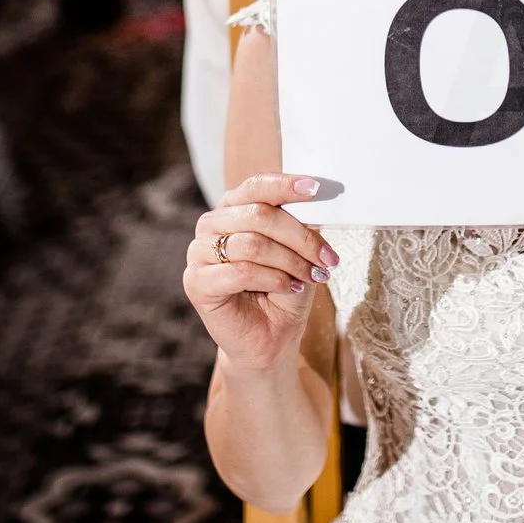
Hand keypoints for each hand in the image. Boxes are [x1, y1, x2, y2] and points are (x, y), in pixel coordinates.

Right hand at [183, 173, 337, 374]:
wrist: (270, 337)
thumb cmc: (284, 290)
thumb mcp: (299, 251)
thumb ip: (301, 223)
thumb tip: (316, 198)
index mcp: (233, 208)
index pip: (256, 186)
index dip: (285, 185)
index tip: (316, 188)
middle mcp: (211, 225)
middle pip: (259, 215)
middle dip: (301, 237)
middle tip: (327, 258)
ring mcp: (198, 253)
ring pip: (253, 244)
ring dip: (291, 261)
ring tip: (312, 276)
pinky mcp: (196, 282)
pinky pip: (241, 271)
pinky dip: (274, 279)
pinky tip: (290, 287)